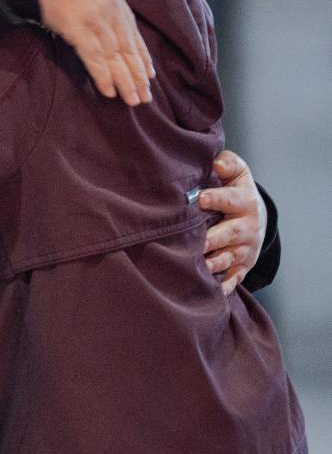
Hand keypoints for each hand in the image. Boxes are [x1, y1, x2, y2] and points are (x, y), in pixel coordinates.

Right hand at [27, 0, 153, 105]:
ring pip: (115, 57)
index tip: (149, 75)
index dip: (142, 57)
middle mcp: (111, 9)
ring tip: (132, 99)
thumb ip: (106, 1)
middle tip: (145, 97)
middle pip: (128, 48)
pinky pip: (95, 58)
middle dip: (138, 75)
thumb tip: (111, 24)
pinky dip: (103, 76)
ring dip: (125, 81)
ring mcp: (95, 19)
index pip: (134, 34)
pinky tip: (109, 92)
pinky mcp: (77, 28)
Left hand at [199, 149, 266, 295]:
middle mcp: (248, 227)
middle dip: (214, 238)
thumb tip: (217, 165)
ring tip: (198, 265)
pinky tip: (210, 290)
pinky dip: (223, 285)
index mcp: (245, 201)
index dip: (216, 199)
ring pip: (230, 258)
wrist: (256, 215)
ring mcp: (246, 249)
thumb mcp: (237, 171)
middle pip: (230, 233)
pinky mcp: (242, 266)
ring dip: (215, 263)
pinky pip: (233, 278)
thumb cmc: (237, 189)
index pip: (230, 200)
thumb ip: (227, 163)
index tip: (200, 198)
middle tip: (197, 241)